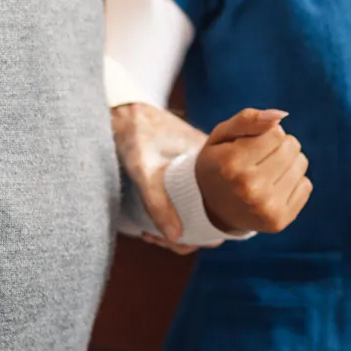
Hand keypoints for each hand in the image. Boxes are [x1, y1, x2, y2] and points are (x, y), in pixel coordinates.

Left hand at [111, 101, 207, 253]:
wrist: (123, 110)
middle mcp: (215, 167)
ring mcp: (202, 170)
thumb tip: (176, 237)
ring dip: (178, 229)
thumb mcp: (144, 171)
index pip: (227, 210)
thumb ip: (158, 203)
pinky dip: (173, 216)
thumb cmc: (136, 135)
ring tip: (150, 234)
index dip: (207, 234)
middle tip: (156, 239)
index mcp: (218, 162)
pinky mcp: (187, 172)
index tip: (178, 240)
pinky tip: (150, 224)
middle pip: (213, 215)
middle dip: (187, 236)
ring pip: (200, 210)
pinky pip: (190, 201)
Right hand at [195, 108, 311, 232]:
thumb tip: (281, 115)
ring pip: (301, 164)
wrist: (213, 209)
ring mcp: (265, 207)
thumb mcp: (222, 136)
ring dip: (288, 163)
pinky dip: (293, 183)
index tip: (251, 144)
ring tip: (267, 172)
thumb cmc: (220, 164)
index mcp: (231, 163)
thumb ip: (247, 119)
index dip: (266, 133)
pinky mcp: (279, 221)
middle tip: (260, 158)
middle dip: (279, 146)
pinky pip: (306, 186)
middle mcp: (248, 187)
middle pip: (291, 147)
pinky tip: (273, 189)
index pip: (276, 132)